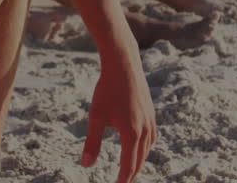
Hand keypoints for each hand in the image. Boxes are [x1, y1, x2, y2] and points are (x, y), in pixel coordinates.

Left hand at [82, 50, 155, 182]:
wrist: (124, 65)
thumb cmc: (107, 89)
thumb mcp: (96, 116)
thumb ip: (92, 143)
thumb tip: (85, 165)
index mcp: (131, 134)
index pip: (128, 167)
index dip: (122, 181)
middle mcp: (144, 130)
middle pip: (139, 161)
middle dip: (130, 175)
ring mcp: (150, 122)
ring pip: (147, 151)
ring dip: (137, 163)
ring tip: (128, 171)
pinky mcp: (151, 114)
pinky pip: (151, 139)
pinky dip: (144, 149)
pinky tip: (137, 148)